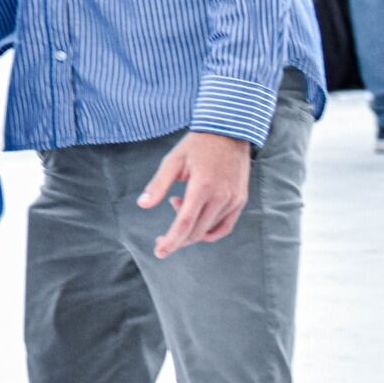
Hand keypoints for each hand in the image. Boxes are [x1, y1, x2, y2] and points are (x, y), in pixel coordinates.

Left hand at [138, 130, 251, 259]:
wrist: (229, 131)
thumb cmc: (196, 145)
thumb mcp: (173, 161)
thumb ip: (158, 184)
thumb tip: (143, 205)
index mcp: (203, 187)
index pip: (185, 223)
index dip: (171, 240)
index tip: (159, 251)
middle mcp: (221, 197)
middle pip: (197, 231)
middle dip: (177, 239)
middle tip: (160, 239)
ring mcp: (234, 200)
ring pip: (209, 230)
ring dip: (190, 230)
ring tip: (177, 205)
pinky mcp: (240, 201)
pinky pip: (224, 226)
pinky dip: (208, 230)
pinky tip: (194, 218)